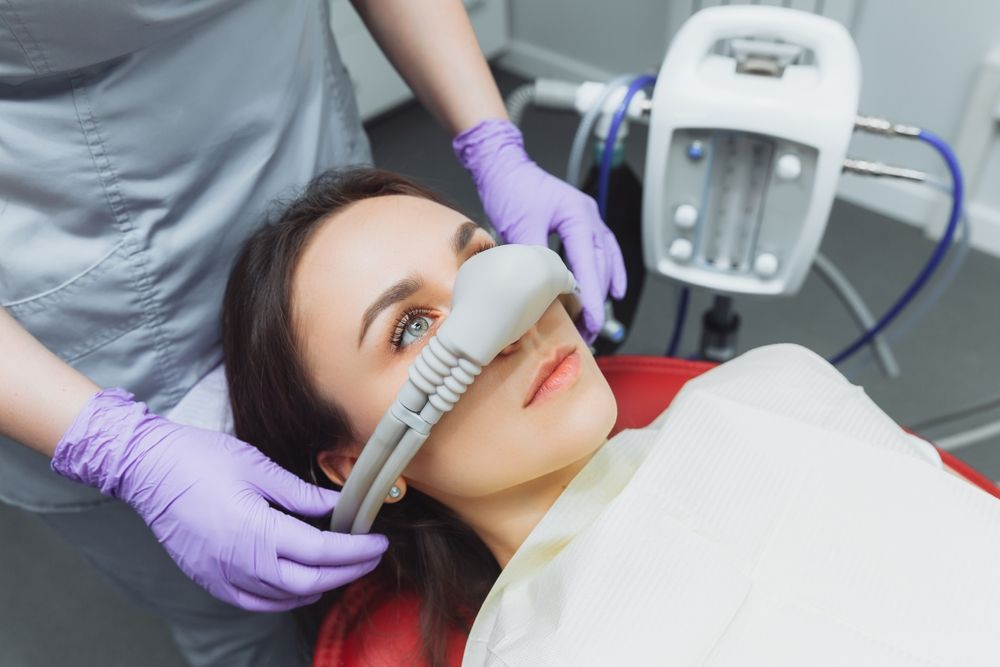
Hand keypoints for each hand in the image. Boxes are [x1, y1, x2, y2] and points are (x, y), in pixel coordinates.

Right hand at [52, 389, 386, 611]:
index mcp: (255, 531)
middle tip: (370, 556)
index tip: (378, 542)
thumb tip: (335, 503)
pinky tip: (299, 585)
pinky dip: (283, 598)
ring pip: (282, 597)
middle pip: (308, 581)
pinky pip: (253, 602)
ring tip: (342, 568)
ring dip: (318, 586)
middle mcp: (238, 562)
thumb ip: (300, 492)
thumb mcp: (257, 466)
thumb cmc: (198, 458)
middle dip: (346, 572)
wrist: (144, 467)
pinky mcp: (208, 579)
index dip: (355, 550)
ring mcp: (220, 575)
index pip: (320, 551)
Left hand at [453, 119, 626, 342]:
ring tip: (598, 316)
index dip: (593, 295)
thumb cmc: (510, 188)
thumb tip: (544, 288)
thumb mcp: (520, 225)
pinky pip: (603, 250)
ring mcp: (588, 218)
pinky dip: (609, 270)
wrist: (503, 165)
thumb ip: (536, 256)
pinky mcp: (580, 222)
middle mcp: (589, 216)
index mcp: (577, 216)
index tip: (594, 319)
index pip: (589, 264)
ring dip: (603, 288)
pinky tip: (613, 289)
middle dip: (599, 298)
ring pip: (605, 259)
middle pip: (601, 264)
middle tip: (592, 327)